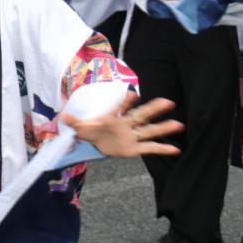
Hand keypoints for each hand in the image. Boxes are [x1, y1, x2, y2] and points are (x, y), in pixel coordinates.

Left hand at [61, 93, 181, 157]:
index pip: (120, 107)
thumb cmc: (91, 131)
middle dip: (153, 109)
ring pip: (149, 131)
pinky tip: (176, 149)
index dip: (125, 101)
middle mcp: (126, 124)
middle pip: (141, 115)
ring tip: (178, 124)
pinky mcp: (134, 149)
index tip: (132, 93)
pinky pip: (150, 148)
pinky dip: (162, 149)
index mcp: (113, 117)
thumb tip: (64, 116)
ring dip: (163, 128)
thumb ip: (74, 122)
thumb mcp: (81, 127)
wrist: (96, 143)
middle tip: (168, 102)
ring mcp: (132, 136)